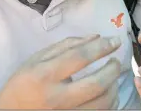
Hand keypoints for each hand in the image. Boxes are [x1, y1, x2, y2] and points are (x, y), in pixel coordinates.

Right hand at [0, 35, 121, 108]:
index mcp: (44, 76)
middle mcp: (56, 98)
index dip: (102, 47)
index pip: (80, 58)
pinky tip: (108, 93)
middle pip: (97, 84)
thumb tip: (97, 37)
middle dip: (113, 69)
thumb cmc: (24, 83)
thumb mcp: (37, 59)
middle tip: (115, 61)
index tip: (115, 41)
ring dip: (114, 86)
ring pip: (103, 103)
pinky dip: (111, 102)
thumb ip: (67, 45)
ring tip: (112, 77)